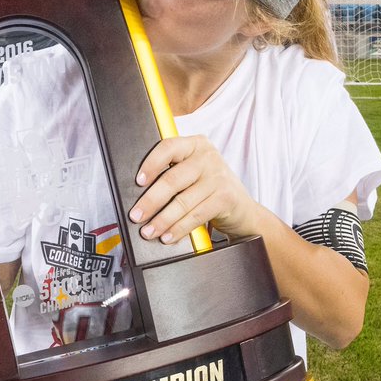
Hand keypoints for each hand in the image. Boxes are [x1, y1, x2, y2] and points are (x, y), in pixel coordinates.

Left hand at [129, 135, 258, 244]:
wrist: (244, 211)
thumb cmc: (211, 190)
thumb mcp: (194, 173)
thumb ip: (172, 172)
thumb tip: (139, 192)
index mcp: (196, 144)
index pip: (168, 148)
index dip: (150, 164)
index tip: (138, 182)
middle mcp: (208, 157)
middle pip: (172, 179)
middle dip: (150, 201)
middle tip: (136, 216)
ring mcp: (218, 177)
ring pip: (182, 201)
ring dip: (162, 220)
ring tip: (149, 231)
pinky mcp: (225, 198)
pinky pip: (195, 216)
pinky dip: (178, 228)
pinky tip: (168, 235)